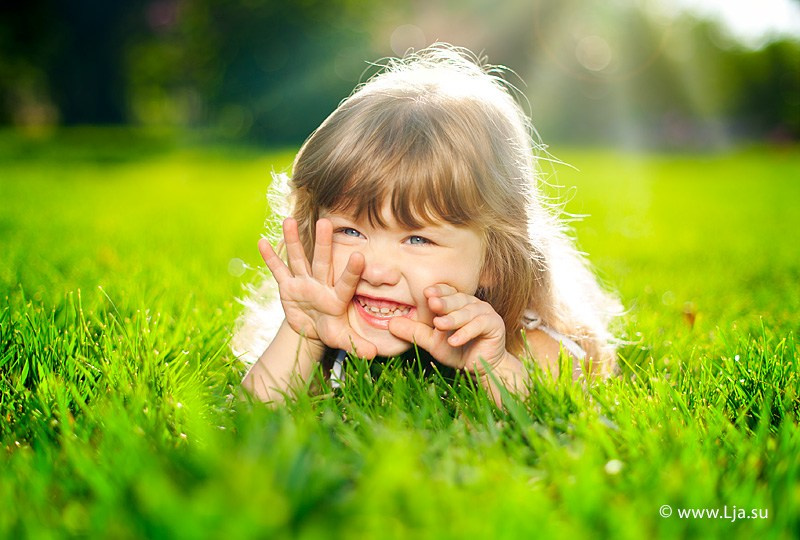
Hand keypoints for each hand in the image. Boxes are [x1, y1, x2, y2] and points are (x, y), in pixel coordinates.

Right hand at [258, 217, 376, 358]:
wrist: (312, 327)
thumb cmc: (331, 330)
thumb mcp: (342, 339)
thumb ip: (357, 344)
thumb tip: (372, 355)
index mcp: (337, 297)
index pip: (346, 283)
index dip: (352, 271)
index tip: (360, 255)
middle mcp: (321, 285)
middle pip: (323, 262)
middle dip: (324, 243)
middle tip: (325, 222)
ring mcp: (303, 283)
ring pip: (299, 259)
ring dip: (294, 240)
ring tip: (288, 220)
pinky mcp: (287, 286)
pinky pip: (278, 270)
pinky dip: (270, 258)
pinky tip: (262, 242)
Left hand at [387, 284, 507, 374]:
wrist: (480, 368)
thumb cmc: (457, 350)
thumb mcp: (432, 342)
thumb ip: (414, 332)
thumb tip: (390, 324)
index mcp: (458, 303)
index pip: (447, 292)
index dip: (438, 291)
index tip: (426, 293)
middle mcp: (472, 303)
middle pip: (457, 299)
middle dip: (444, 302)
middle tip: (432, 303)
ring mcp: (485, 312)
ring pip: (468, 311)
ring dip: (453, 319)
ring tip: (439, 325)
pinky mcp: (495, 325)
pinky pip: (480, 325)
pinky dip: (466, 332)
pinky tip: (454, 340)